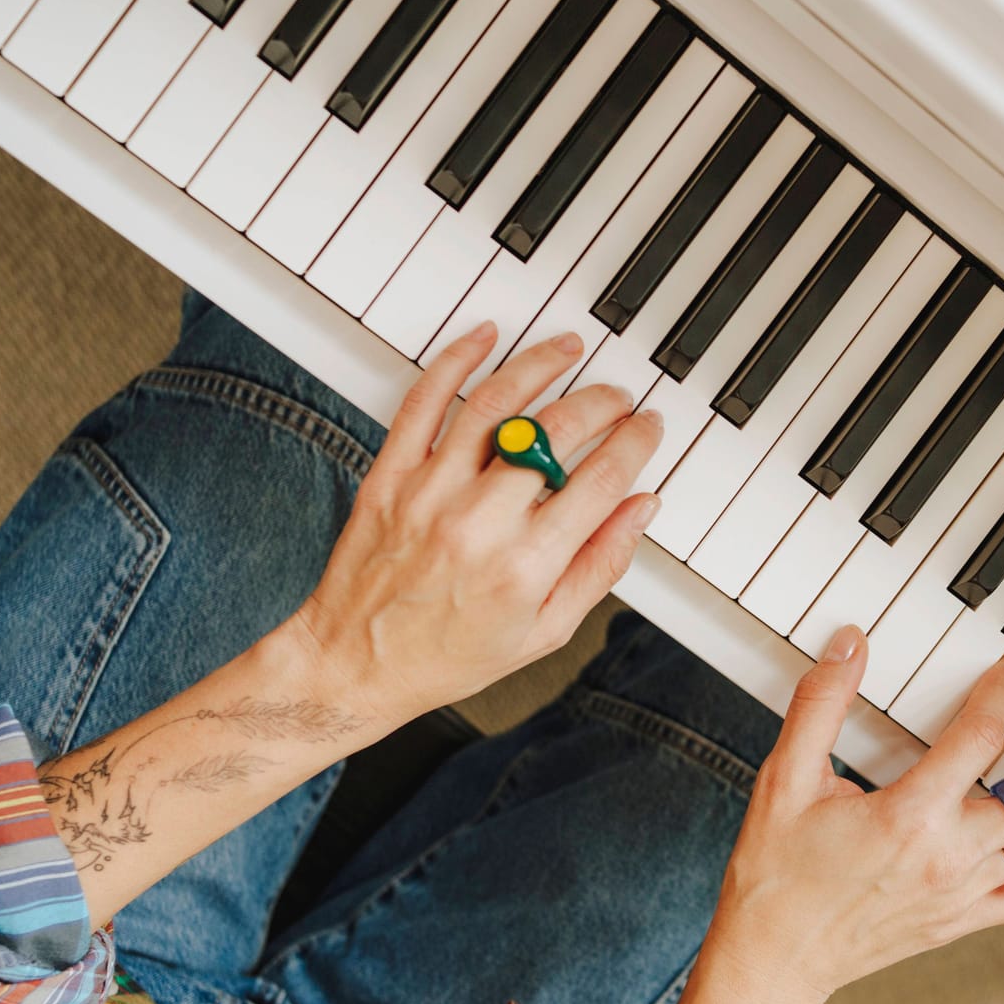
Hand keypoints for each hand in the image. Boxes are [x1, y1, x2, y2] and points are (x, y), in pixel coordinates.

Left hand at [290, 324, 662, 724]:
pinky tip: (484, 339)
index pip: (602, 481)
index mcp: (527, 566)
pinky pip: (424, 402)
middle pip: (558, 433)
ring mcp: (431, 493)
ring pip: (496, 404)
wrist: (356, 663)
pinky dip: (455, 361)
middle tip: (616, 399)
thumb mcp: (545, 631)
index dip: (635, 444)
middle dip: (601, 403)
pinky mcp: (391, 477)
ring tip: (566, 351)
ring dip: (539, 365)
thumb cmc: (449, 655)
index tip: (646, 429)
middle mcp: (480, 523)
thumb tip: (639, 510)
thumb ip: (600, 566)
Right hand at [650, 627, 1003, 1003]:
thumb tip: (850, 646)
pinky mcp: (963, 920)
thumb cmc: (776, 876)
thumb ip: (821, 705)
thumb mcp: (786, 778)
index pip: (980, 737)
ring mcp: (962, 893)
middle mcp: (948, 857)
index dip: (1001, 694)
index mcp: (910, 816)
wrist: (774, 959)